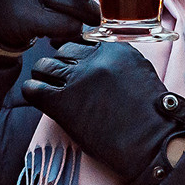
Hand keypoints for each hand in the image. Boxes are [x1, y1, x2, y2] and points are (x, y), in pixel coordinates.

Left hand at [19, 41, 184, 184]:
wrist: (152, 143)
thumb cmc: (151, 116)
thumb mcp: (140, 74)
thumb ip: (117, 62)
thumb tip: (94, 61)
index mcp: (115, 50)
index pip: (82, 41)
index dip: (75, 55)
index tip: (73, 65)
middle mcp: (95, 60)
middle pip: (62, 52)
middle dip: (59, 64)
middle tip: (58, 80)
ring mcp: (78, 79)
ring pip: (44, 66)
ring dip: (43, 76)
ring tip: (45, 88)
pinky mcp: (63, 102)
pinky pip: (34, 88)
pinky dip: (32, 91)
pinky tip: (37, 97)